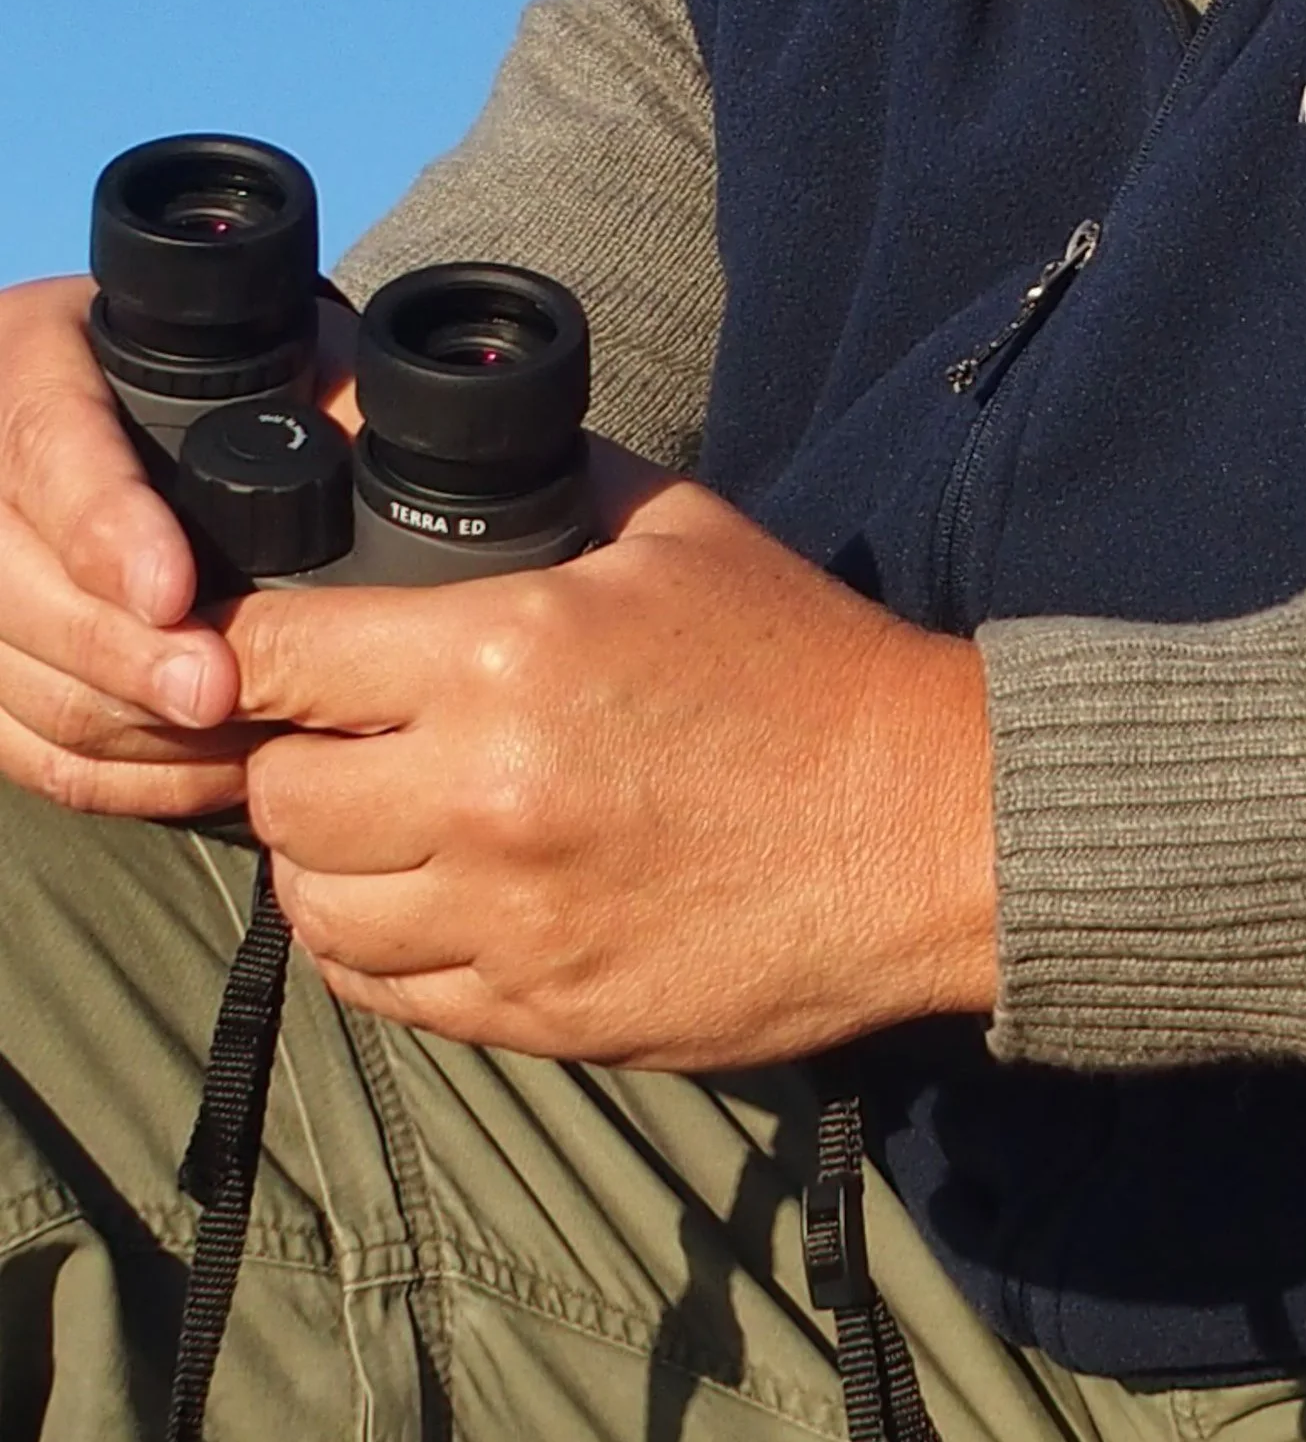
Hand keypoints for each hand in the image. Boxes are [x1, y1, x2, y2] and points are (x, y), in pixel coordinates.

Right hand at [0, 273, 349, 818]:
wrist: (150, 401)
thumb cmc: (225, 363)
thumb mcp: (255, 338)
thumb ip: (309, 377)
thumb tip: (376, 439)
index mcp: (39, 356)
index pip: (48, 445)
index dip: (105, 528)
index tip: (174, 592)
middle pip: (13, 583)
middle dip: (123, 656)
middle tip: (222, 697)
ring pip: (16, 677)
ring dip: (129, 725)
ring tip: (241, 738)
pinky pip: (22, 742)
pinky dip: (114, 772)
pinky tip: (203, 770)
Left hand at [233, 461, 998, 1068]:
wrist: (924, 825)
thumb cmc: (804, 664)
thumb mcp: (675, 531)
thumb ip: (538, 478)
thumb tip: (408, 428)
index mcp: (506, 654)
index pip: (276, 657)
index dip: (246, 649)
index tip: (256, 650)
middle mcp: (484, 795)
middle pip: (278, 794)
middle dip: (290, 758)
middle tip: (339, 737)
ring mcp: (509, 921)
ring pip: (313, 907)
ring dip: (328, 860)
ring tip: (381, 821)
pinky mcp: (540, 1013)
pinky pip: (384, 993)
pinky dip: (378, 945)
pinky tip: (423, 897)